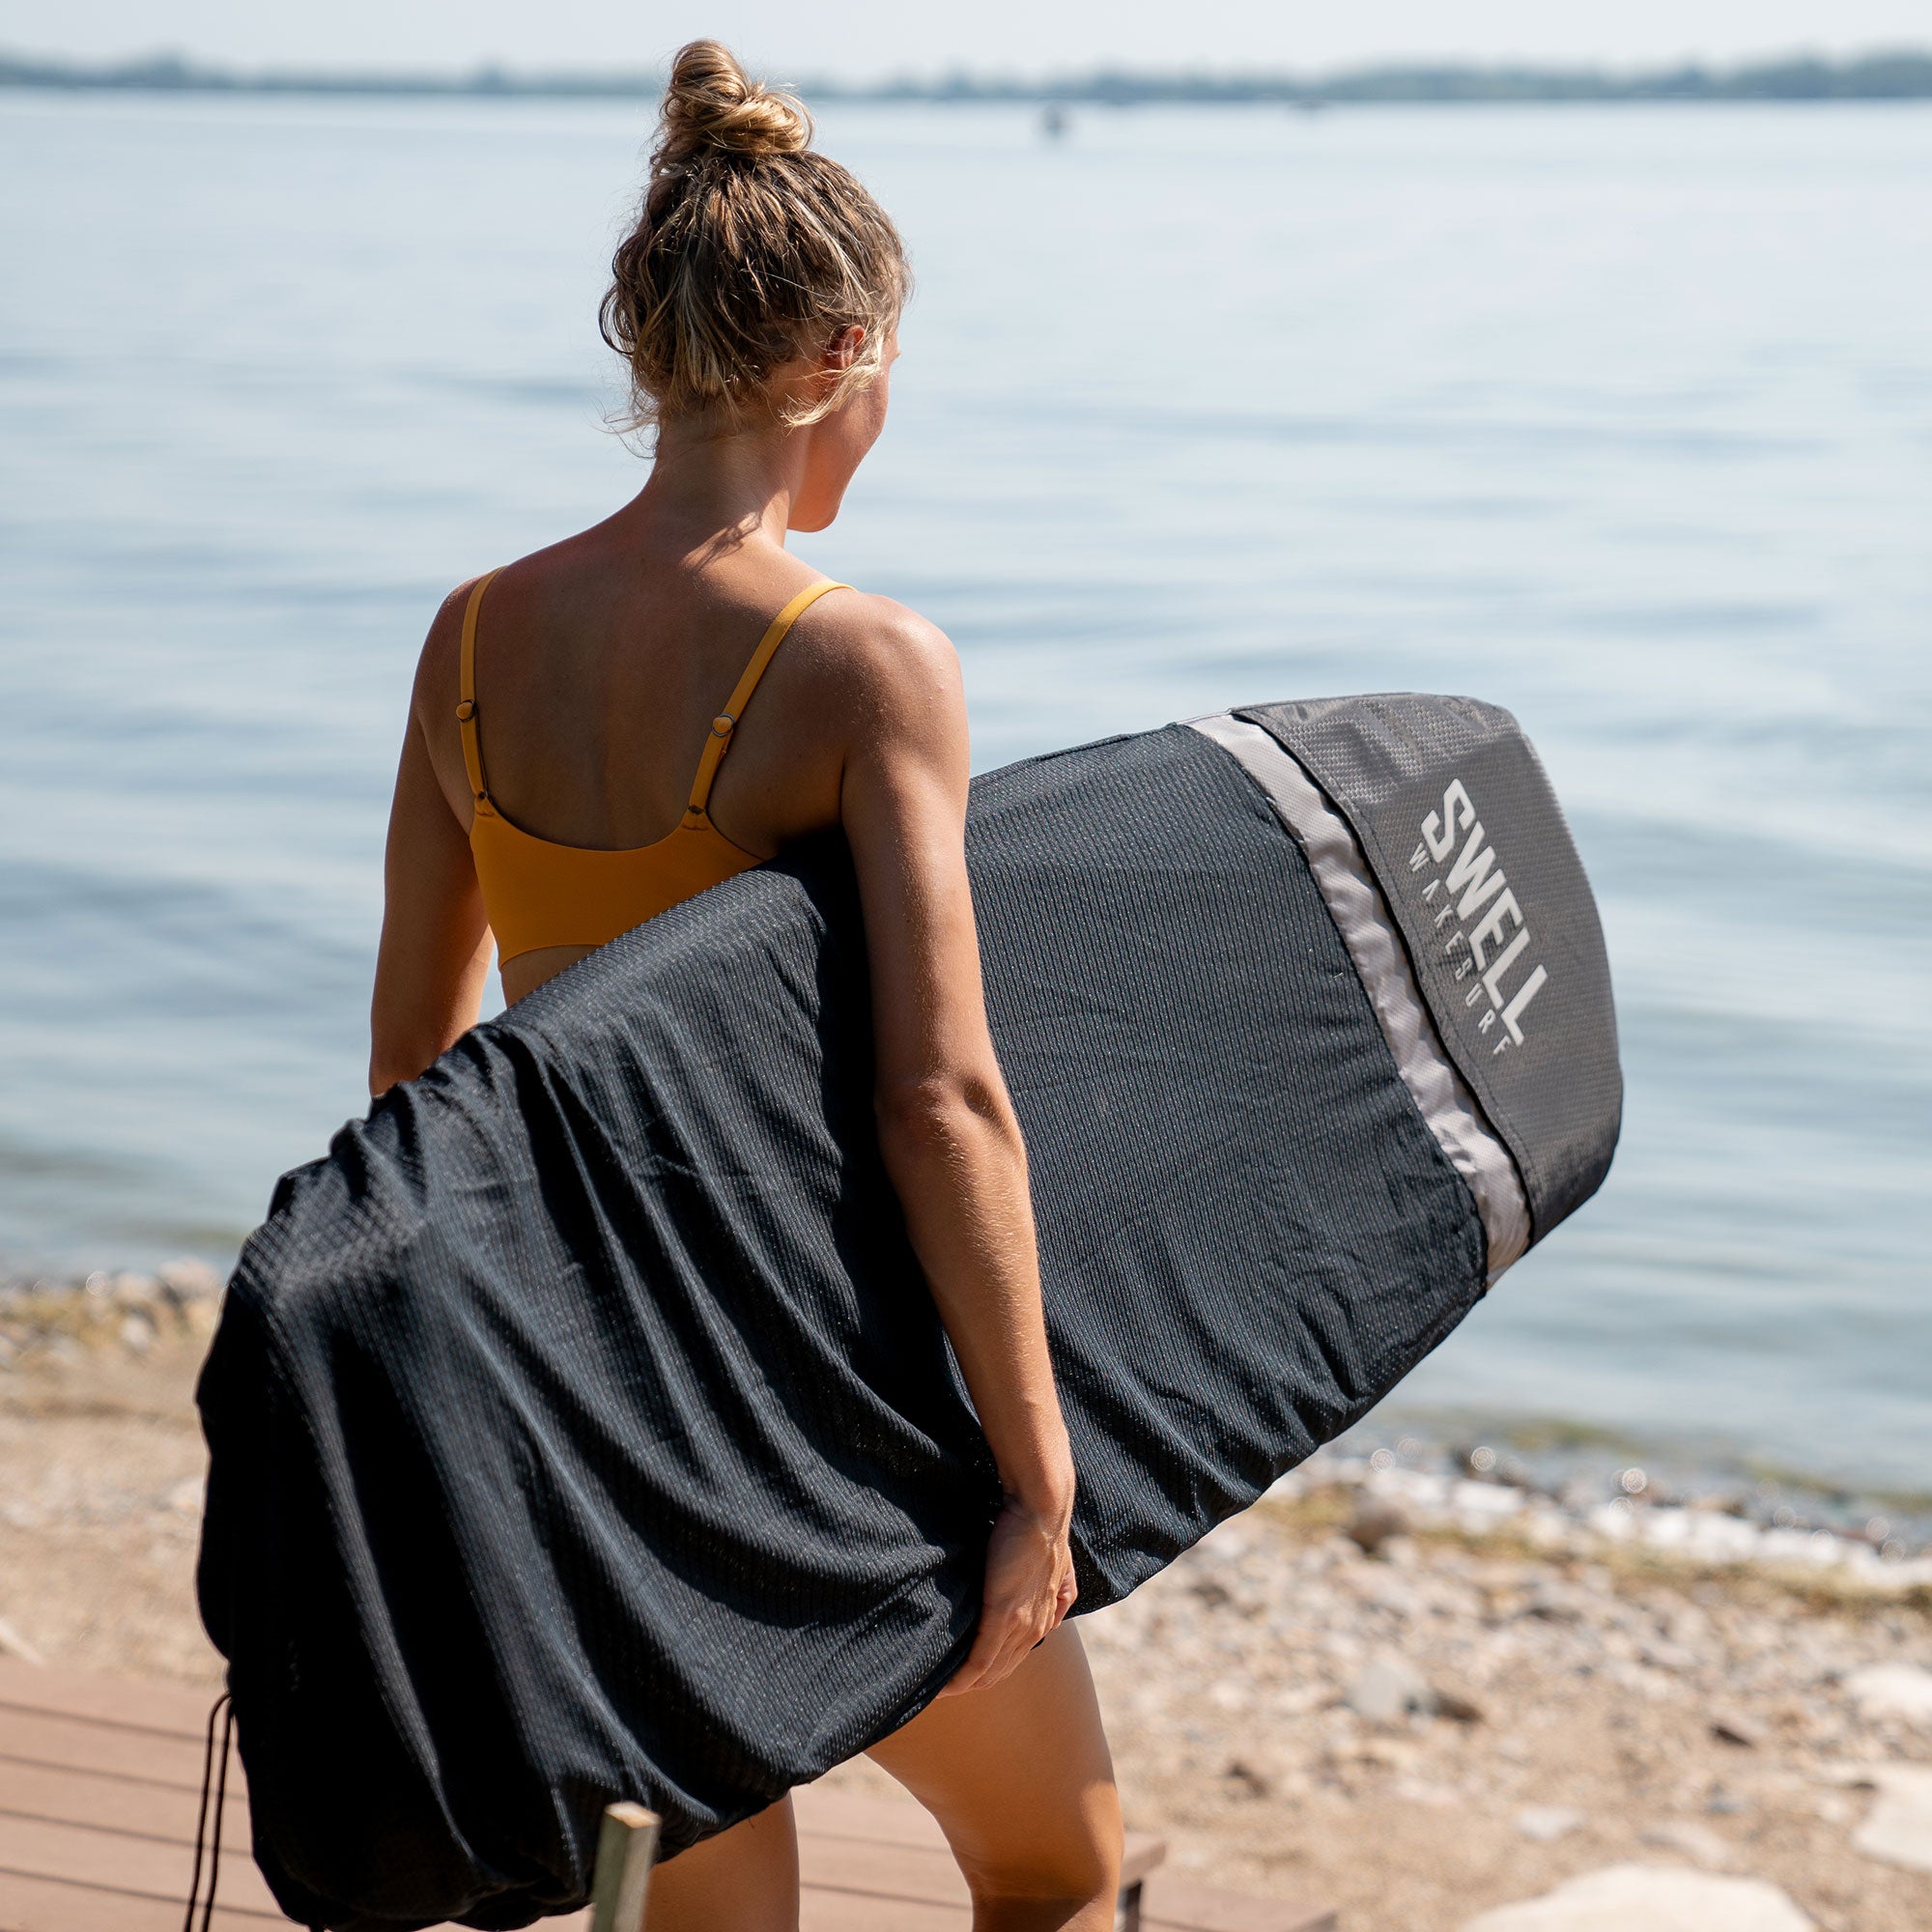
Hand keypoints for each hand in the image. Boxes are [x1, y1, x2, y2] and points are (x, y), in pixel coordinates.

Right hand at [938, 1492, 1077, 1697]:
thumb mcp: (1057, 1567)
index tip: (966, 1675)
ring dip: (964, 1684)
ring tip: (938, 1690)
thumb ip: (1056, 1589)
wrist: (1040, 1512)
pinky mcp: (1002, 1616)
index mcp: (1042, 1617)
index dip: (991, 1671)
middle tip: (945, 1687)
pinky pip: (980, 1659)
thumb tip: (1057, 1599)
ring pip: (990, 1671)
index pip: (1014, 1658)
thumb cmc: (1039, 1530)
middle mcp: (1033, 1628)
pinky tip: (944, 1686)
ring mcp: (1019, 1625)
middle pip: (1001, 1671)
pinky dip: (961, 1677)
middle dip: (974, 1683)